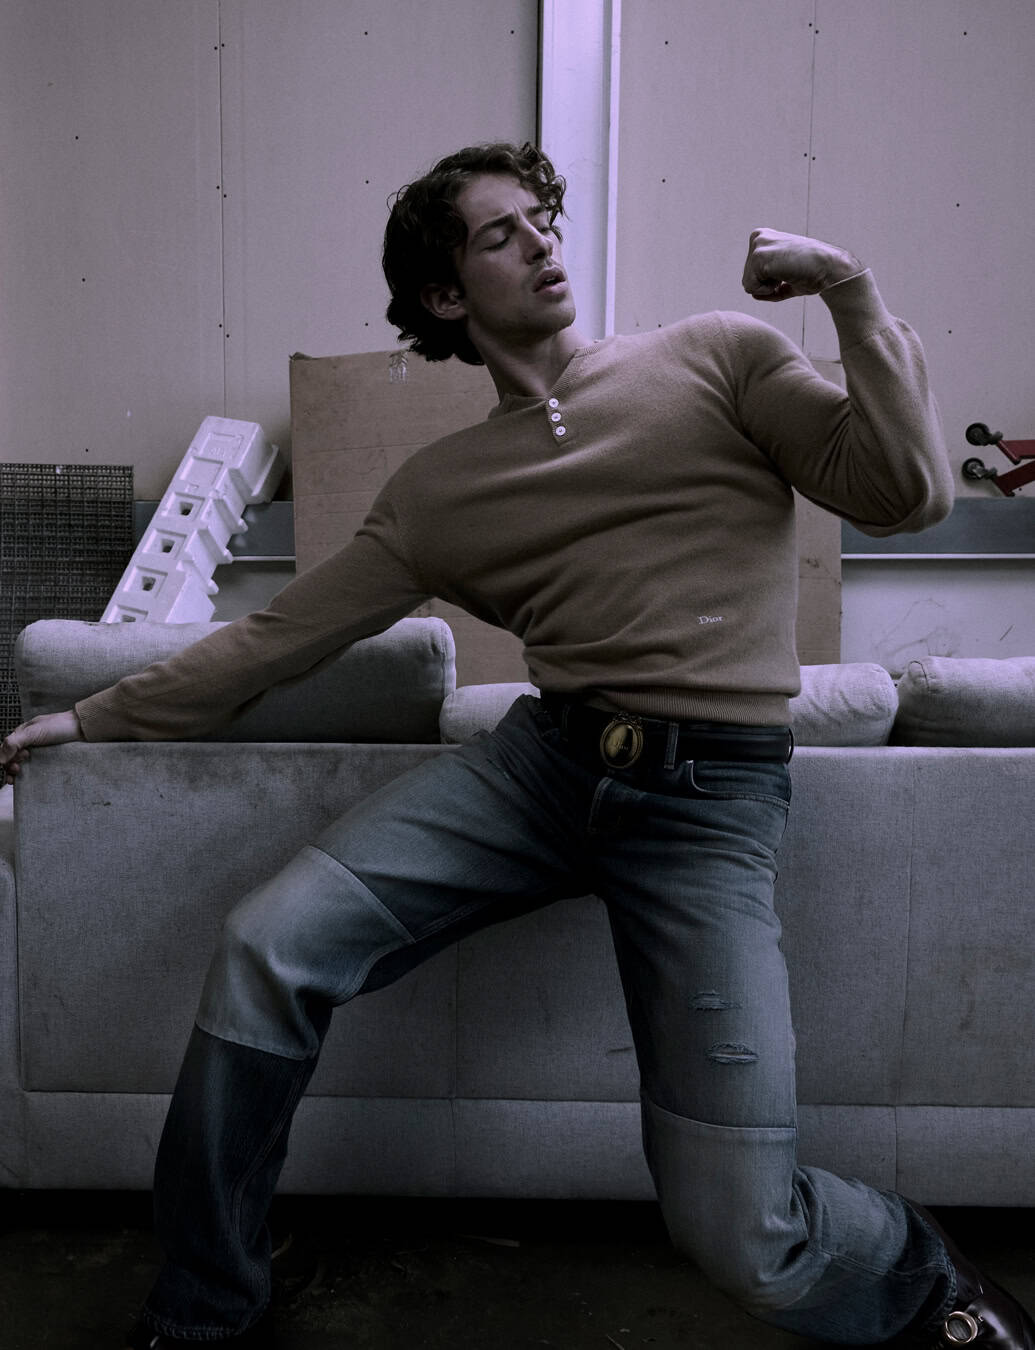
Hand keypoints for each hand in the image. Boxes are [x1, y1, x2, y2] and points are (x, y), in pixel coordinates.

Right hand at [0, 710, 82, 785]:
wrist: (81, 729)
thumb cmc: (58, 726)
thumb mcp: (32, 733)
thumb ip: (13, 743)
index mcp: (22, 735)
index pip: (5, 750)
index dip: (5, 759)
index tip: (13, 765)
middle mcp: (28, 744)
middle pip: (12, 759)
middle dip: (10, 766)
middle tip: (18, 768)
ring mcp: (38, 753)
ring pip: (22, 766)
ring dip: (17, 772)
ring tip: (19, 774)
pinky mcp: (48, 760)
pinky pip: (36, 769)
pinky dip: (29, 775)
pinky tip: (26, 780)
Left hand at [742, 228, 862, 300]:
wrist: (828, 268)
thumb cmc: (811, 273)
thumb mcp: (787, 275)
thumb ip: (769, 282)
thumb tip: (753, 294)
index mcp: (763, 238)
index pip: (751, 274)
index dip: (769, 282)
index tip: (789, 271)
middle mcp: (758, 238)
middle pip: (746, 280)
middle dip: (767, 285)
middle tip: (789, 273)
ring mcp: (758, 246)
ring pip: (748, 285)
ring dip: (769, 288)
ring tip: (788, 273)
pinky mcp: (759, 257)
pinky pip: (752, 289)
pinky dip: (769, 291)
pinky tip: (785, 276)